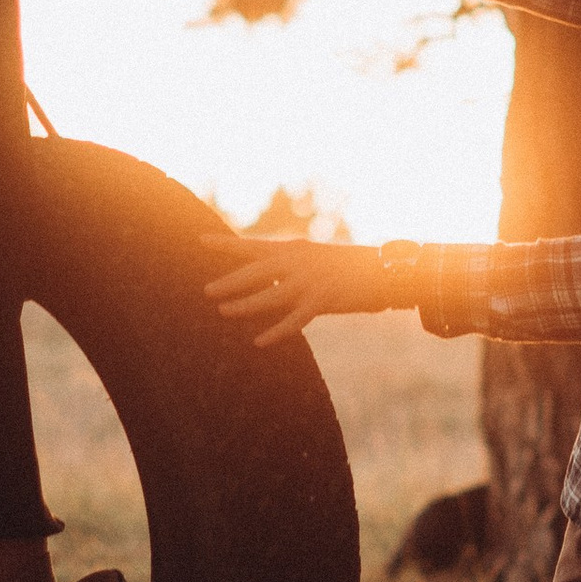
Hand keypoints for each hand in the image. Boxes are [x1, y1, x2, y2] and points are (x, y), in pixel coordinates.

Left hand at [202, 234, 396, 346]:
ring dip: (246, 305)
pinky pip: (294, 320)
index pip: (253, 246)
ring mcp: (310, 281)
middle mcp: (298, 262)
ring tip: (224, 311)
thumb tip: (260, 284)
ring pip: (271, 296)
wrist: (380, 269)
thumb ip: (287, 269)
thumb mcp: (312, 259)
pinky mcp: (322, 301)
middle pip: (256, 271)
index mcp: (293, 249)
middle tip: (206, 290)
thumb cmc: (343, 267)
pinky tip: (259, 341)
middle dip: (230, 281)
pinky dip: (276, 332)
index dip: (226, 244)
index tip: (200, 240)